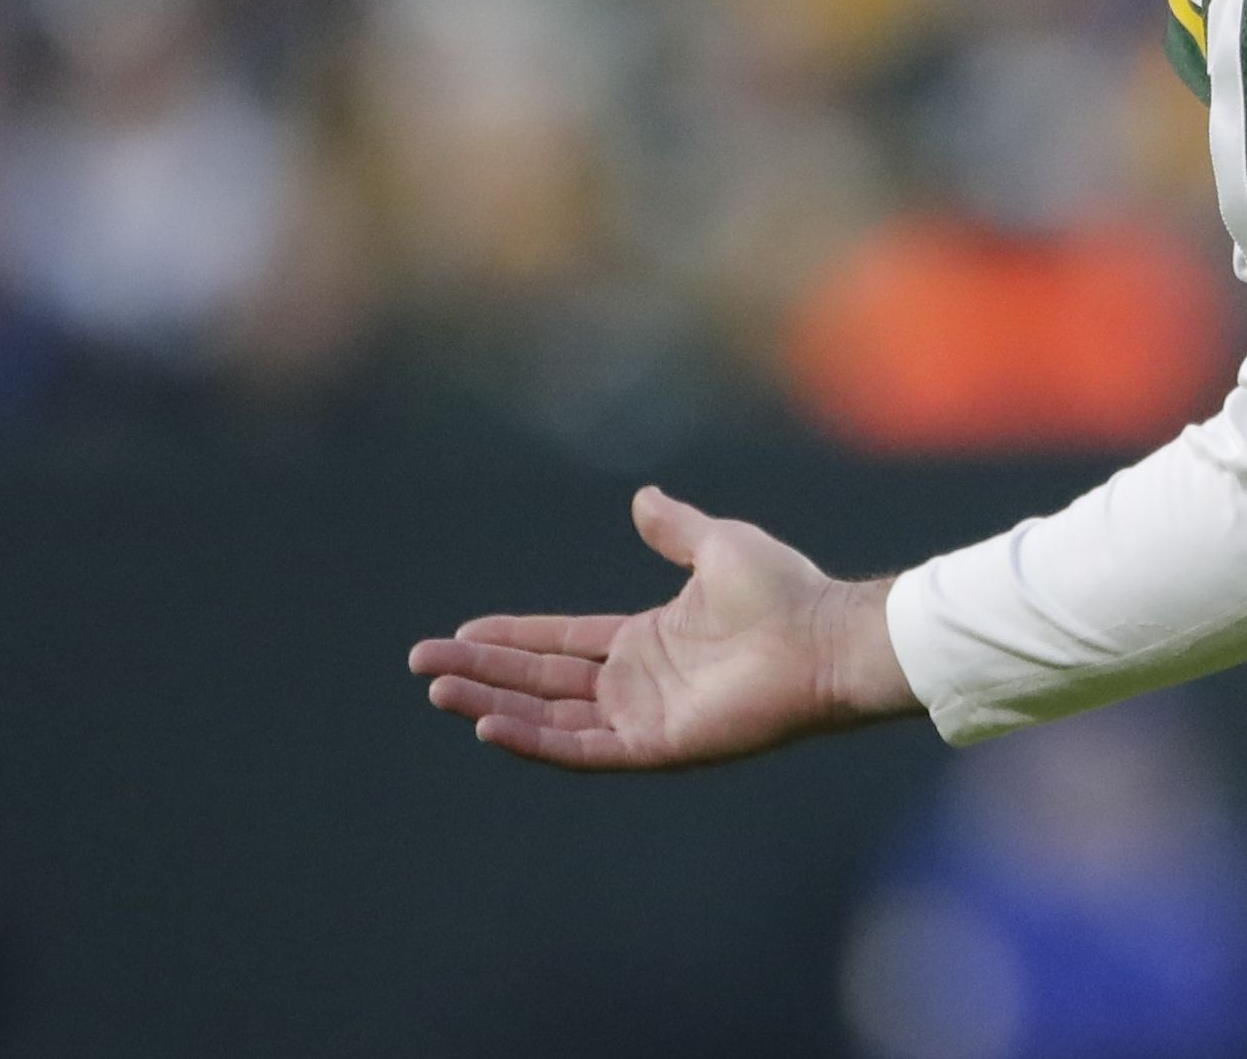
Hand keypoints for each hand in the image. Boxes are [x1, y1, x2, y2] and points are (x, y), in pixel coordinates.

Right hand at [407, 487, 915, 769]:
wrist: (824, 636)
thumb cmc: (785, 592)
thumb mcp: (718, 545)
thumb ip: (675, 528)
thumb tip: (642, 498)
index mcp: (647, 640)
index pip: (560, 643)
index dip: (511, 637)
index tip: (460, 630)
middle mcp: (637, 682)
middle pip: (540, 680)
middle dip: (482, 671)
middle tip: (423, 663)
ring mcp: (644, 717)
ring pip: (549, 716)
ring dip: (493, 704)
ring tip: (440, 689)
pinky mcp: (656, 746)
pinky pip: (583, 748)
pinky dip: (535, 739)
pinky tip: (491, 724)